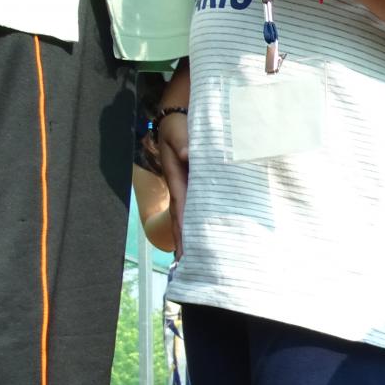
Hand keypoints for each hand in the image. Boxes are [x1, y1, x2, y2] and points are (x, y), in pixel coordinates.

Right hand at [156, 109, 188, 256]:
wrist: (178, 117)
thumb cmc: (179, 124)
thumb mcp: (178, 129)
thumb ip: (183, 141)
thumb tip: (187, 155)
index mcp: (177, 177)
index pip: (181, 206)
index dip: (183, 227)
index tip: (185, 246)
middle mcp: (182, 186)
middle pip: (183, 218)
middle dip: (184, 242)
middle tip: (186, 266)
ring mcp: (188, 188)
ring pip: (191, 216)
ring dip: (192, 237)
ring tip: (194, 262)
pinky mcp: (196, 185)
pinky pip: (200, 208)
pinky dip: (202, 223)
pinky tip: (207, 238)